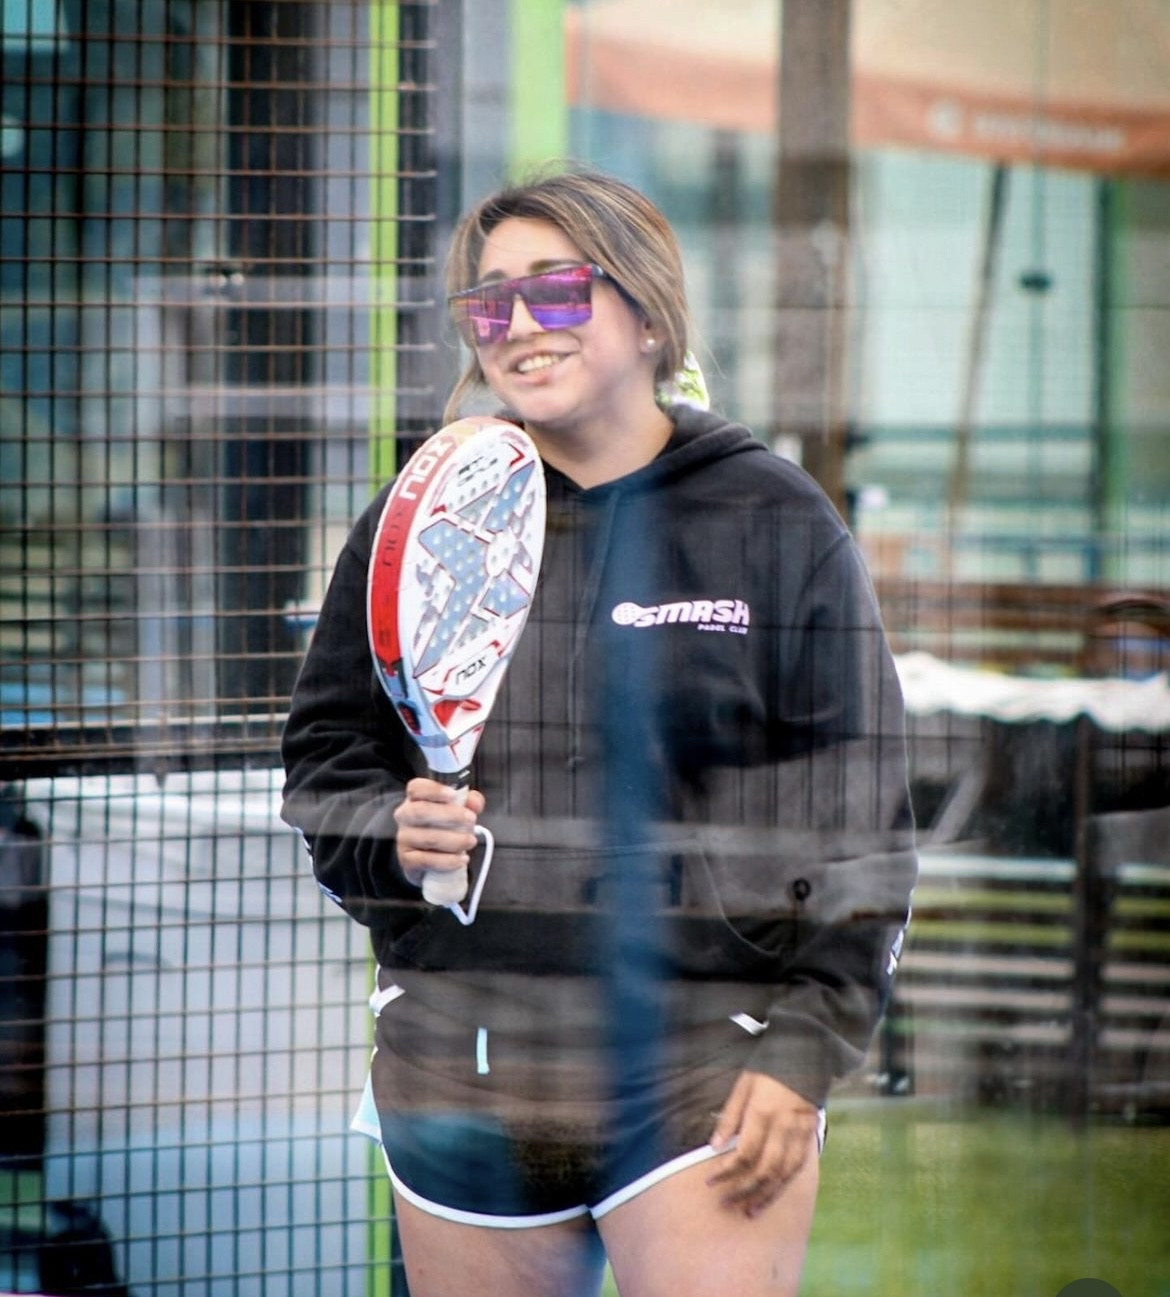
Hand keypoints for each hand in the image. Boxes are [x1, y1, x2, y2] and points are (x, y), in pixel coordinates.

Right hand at [392, 778, 484, 888]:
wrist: (430, 859)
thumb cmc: (443, 828)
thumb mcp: (458, 811)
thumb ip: (469, 802)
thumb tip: (474, 802)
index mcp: (415, 798)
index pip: (417, 788)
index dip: (434, 790)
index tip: (453, 794)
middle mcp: (405, 816)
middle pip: (420, 811)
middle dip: (449, 815)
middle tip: (471, 820)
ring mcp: (404, 838)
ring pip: (428, 838)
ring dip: (454, 840)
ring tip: (470, 841)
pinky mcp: (406, 860)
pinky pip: (426, 860)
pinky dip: (448, 860)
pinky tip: (461, 859)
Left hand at [706, 1071, 818, 1216]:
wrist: (805, 1050)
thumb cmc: (767, 1066)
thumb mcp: (743, 1084)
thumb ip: (729, 1116)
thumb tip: (713, 1147)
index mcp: (763, 1111)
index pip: (744, 1153)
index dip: (726, 1172)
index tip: (710, 1182)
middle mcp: (784, 1126)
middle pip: (765, 1169)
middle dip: (744, 1190)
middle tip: (727, 1203)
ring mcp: (801, 1132)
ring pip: (785, 1174)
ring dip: (767, 1195)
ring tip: (750, 1211)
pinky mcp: (811, 1133)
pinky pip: (799, 1166)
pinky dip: (786, 1183)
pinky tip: (773, 1194)